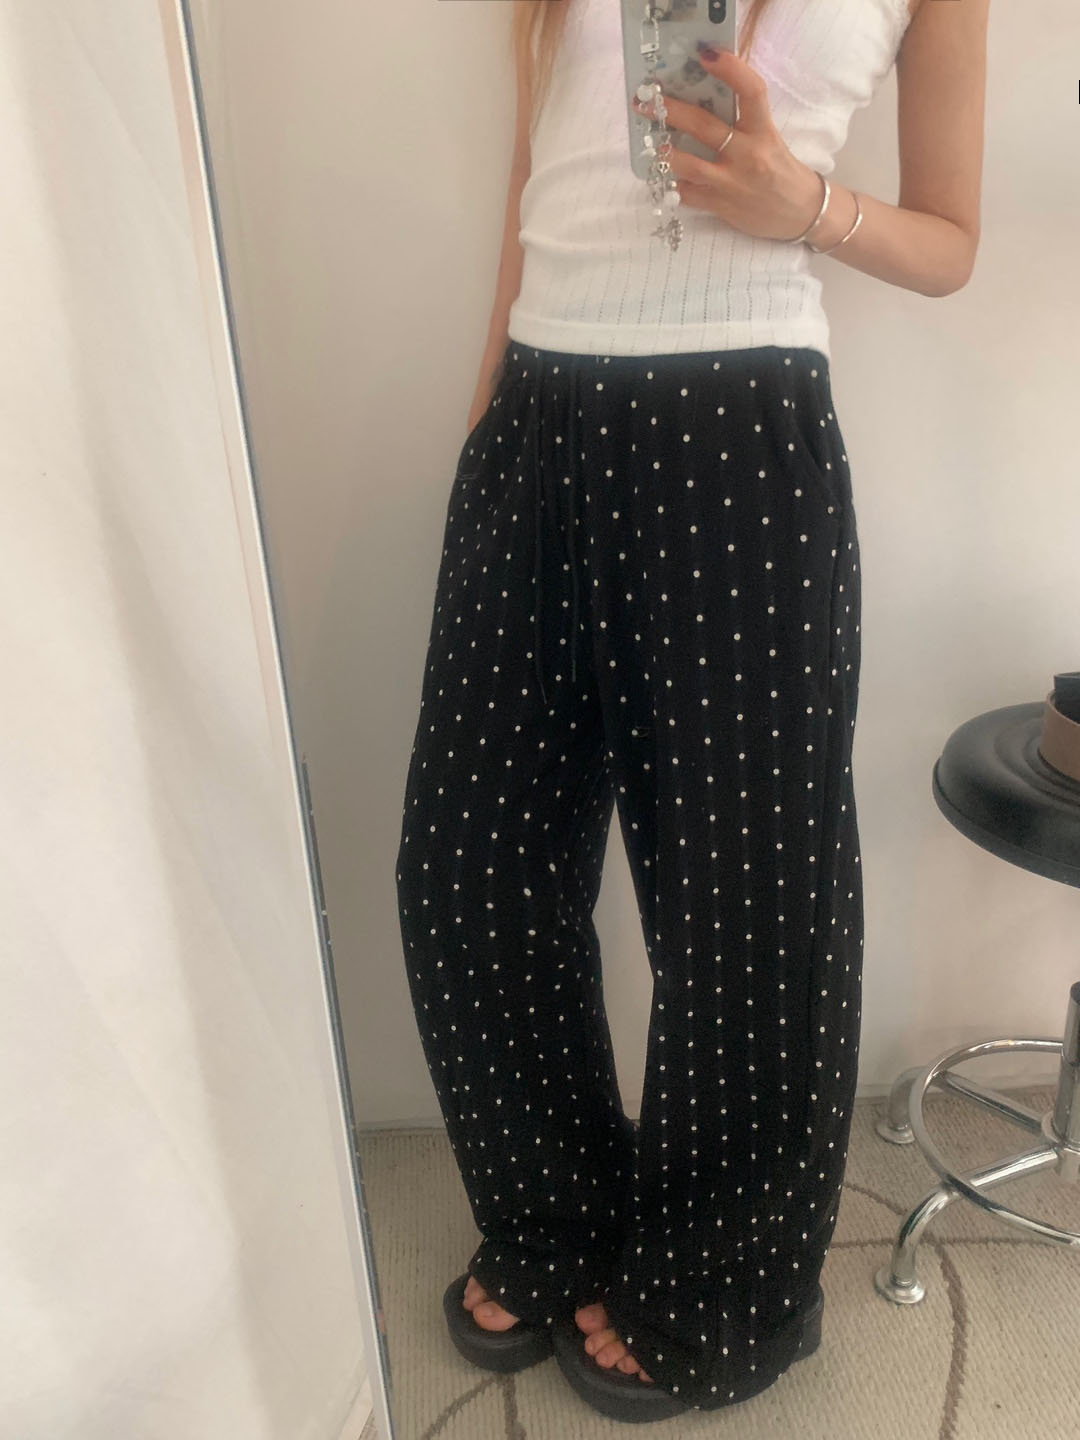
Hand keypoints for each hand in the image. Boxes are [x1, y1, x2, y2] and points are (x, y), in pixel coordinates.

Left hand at [632, 45, 823, 242]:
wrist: (799, 213)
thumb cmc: (780, 169)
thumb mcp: (768, 138)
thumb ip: (743, 120)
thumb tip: (704, 97)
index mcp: (763, 131)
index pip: (751, 92)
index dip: (730, 69)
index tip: (706, 54)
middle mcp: (747, 154)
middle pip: (704, 126)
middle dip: (671, 111)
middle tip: (646, 100)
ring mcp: (732, 182)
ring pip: (689, 165)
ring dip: (664, 153)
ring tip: (649, 144)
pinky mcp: (721, 206)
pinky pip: (688, 194)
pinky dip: (674, 185)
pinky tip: (667, 177)